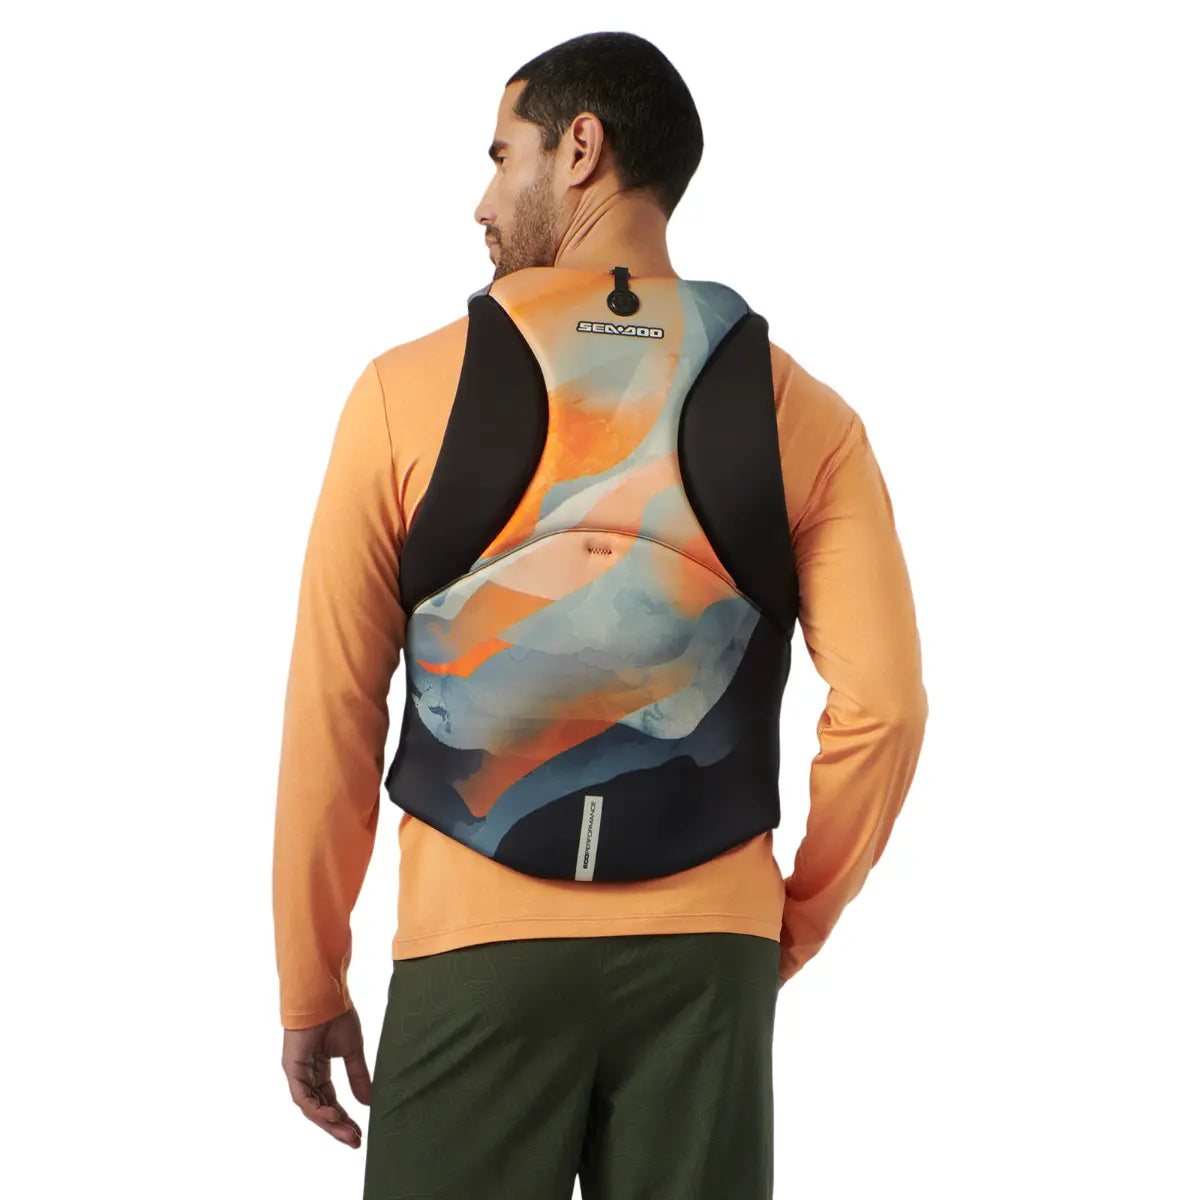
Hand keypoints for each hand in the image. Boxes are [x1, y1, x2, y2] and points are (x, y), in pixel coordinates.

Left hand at [281, 1005, 371, 1147]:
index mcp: (319, 1069)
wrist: (325, 994)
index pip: (331, 1100)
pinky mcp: (292, 1068)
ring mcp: (297, 1072)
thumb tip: (368, 1102)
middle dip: (338, 1127)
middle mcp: (306, 1074)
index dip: (345, 1118)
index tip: (360, 1133)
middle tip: (355, 1142)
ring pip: (311, 1107)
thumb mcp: (353, 1051)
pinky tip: (332, 1117)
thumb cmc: (337, 1015)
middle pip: (321, 1109)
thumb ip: (358, 1076)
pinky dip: (316, 1109)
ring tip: (347, 1134)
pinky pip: (302, 1096)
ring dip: (329, 1123)